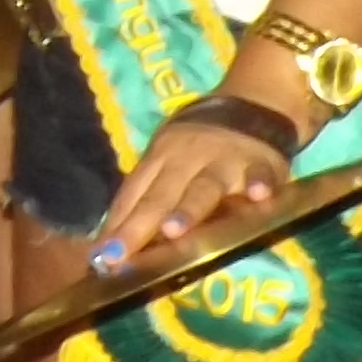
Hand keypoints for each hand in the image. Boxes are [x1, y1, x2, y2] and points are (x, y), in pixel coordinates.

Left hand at [88, 114, 290, 270]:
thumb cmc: (197, 144)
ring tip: (173, 230)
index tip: (101, 257)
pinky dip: (258, 184)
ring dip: (188, 209)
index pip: (133, 195)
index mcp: (159, 159)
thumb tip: (116, 243)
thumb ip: (146, 197)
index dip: (117, 225)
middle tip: (120, 253)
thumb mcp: (166, 160)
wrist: (249, 104)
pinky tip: (257, 197)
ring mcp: (223, 162)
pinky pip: (259, 174)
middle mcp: (186, 160)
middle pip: (160, 196)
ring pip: (204, 187)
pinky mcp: (260, 163)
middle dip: (139, 224)